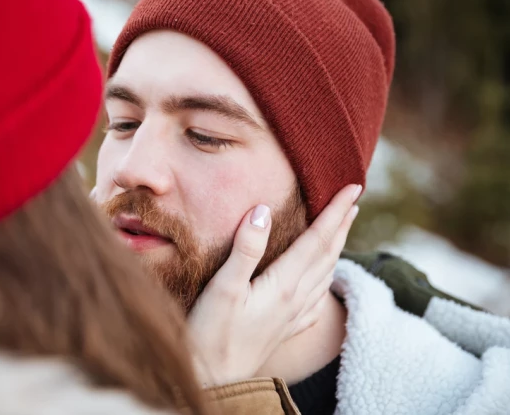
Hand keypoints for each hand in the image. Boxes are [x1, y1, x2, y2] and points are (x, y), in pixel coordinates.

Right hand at [187, 184, 360, 386]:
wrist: (213, 379)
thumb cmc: (212, 333)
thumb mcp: (223, 288)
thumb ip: (245, 249)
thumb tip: (262, 211)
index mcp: (284, 284)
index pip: (318, 240)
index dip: (335, 212)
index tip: (353, 187)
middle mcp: (296, 298)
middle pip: (327, 254)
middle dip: (342, 224)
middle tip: (355, 199)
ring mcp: (293, 314)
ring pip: (325, 273)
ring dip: (338, 247)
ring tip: (344, 228)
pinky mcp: (286, 326)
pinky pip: (317, 297)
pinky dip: (327, 278)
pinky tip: (325, 278)